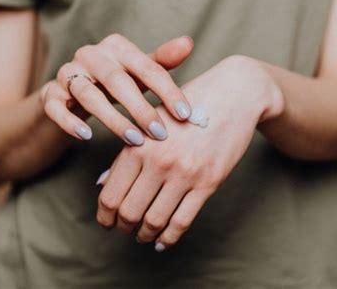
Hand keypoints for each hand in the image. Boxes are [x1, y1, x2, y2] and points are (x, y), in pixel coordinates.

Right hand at [40, 34, 193, 144]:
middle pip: (117, 80)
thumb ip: (160, 62)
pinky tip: (87, 137)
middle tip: (160, 133)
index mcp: (117, 47)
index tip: (185, 115)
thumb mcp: (138, 72)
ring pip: (88, 95)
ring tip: (134, 140)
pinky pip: (57, 107)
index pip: (147, 67)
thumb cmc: (114, 82)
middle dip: (140, 108)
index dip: (168, 91)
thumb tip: (188, 43)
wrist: (71, 93)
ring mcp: (67, 73)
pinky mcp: (50, 94)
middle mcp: (90, 54)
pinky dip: (71, 122)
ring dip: (113, 119)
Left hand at [96, 55, 284, 250]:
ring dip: (144, 234)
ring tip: (143, 235)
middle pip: (129, 212)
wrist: (233, 95)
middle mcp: (158, 161)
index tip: (107, 222)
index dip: (105, 216)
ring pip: (155, 220)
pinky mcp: (209, 182)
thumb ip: (126, 154)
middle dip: (123, 227)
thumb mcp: (151, 122)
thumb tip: (103, 184)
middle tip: (124, 229)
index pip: (110, 195)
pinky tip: (163, 241)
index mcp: (138, 145)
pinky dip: (169, 238)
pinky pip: (182, 221)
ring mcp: (185, 173)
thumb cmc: (187, 106)